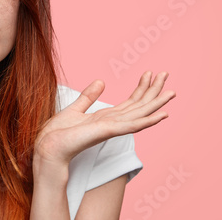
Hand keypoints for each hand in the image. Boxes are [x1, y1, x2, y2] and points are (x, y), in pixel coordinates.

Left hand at [34, 71, 175, 167]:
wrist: (49, 147)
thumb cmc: (60, 133)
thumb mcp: (75, 109)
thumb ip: (88, 97)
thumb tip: (100, 81)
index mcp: (106, 118)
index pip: (130, 102)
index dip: (141, 88)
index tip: (150, 73)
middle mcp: (113, 123)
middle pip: (139, 105)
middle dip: (153, 90)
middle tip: (166, 74)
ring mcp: (112, 128)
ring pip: (140, 113)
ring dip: (156, 103)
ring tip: (172, 92)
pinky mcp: (108, 131)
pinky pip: (132, 125)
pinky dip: (148, 120)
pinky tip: (160, 115)